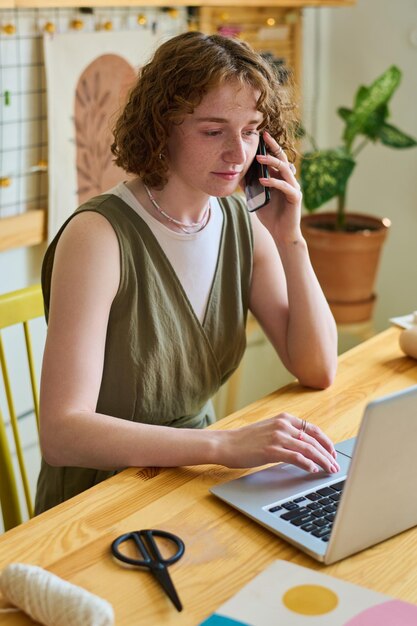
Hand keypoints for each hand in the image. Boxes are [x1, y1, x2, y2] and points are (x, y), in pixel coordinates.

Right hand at [222, 413, 339, 473]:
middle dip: (328, 454)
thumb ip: (286, 434)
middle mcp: (283, 425)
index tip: (333, 453)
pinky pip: (296, 457)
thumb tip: (305, 447)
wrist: (226, 444)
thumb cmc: (246, 440)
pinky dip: (307, 464)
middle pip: (314, 440)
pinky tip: (313, 470)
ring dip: (322, 461)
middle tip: (335, 466)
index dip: (326, 442)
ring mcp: (277, 437)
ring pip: (308, 449)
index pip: (313, 430)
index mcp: (284, 419)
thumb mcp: (269, 429)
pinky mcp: (271, 450)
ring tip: (329, 470)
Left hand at [255, 130, 301, 240]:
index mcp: (281, 178)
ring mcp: (294, 187)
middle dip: (273, 147)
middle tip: (264, 137)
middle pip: (283, 158)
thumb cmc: (270, 216)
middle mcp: (289, 180)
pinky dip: (273, 182)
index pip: (277, 158)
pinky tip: (262, 180)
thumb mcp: (257, 197)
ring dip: (271, 163)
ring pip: (284, 169)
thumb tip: (240, 173)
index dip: (270, 147)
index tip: (261, 136)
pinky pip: (285, 186)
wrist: (281, 233)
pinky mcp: (295, 197)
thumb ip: (251, 185)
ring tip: (259, 159)